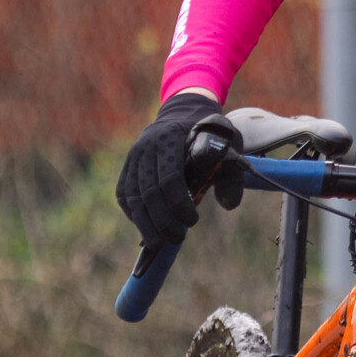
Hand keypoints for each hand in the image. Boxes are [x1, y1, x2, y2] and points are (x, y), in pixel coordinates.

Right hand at [116, 91, 240, 245]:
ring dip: (146, 224)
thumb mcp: (228, 146)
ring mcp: (133, 157)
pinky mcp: (127, 167)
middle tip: (177, 238)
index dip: (179, 205)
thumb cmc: (209, 133)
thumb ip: (231, 175)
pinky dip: (134, 215)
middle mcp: (146, 146)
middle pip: (148, 192)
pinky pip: (124, 195)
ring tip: (160, 242)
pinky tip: (147, 228)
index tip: (192, 221)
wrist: (183, 113)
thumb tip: (229, 205)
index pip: (169, 177)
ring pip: (133, 197)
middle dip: (162, 221)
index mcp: (170, 137)